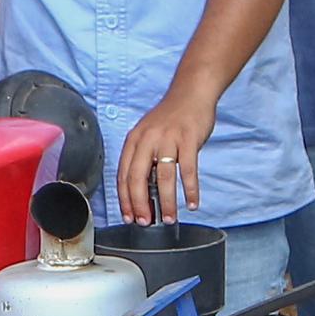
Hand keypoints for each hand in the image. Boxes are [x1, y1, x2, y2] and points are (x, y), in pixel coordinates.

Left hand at [117, 87, 216, 225]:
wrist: (191, 93)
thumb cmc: (171, 119)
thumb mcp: (149, 136)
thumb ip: (145, 160)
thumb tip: (145, 193)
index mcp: (134, 140)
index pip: (123, 175)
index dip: (125, 199)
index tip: (129, 216)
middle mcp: (147, 139)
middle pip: (138, 178)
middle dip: (140, 204)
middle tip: (145, 222)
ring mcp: (168, 138)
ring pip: (163, 177)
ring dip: (166, 202)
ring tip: (169, 218)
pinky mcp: (188, 139)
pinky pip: (188, 170)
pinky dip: (190, 189)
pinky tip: (191, 203)